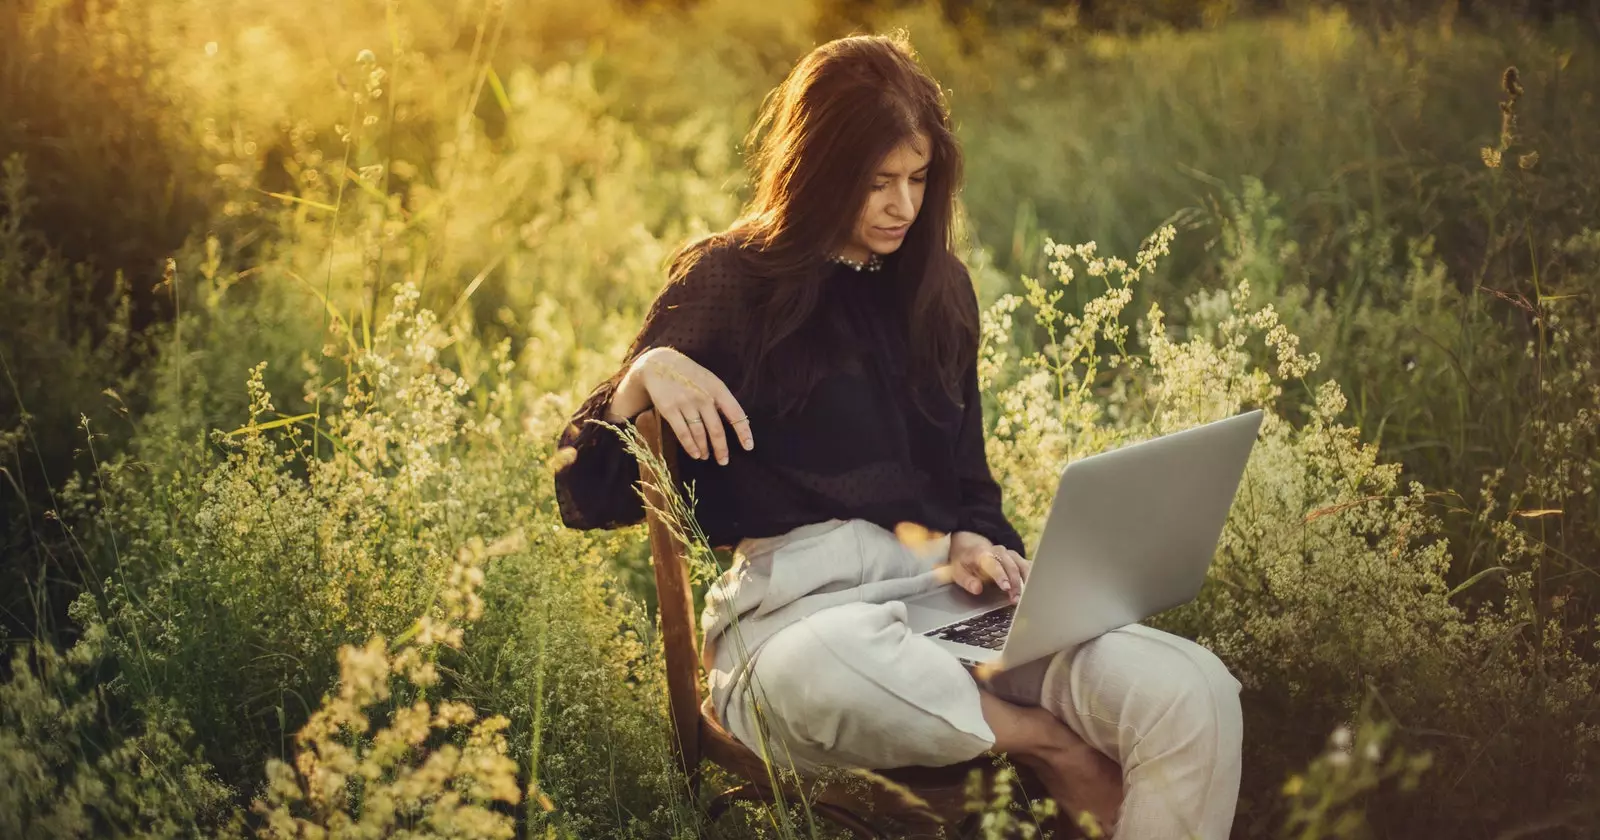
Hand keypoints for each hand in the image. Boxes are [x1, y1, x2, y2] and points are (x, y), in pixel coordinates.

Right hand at [618, 347, 752, 464]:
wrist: (660, 363)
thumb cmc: (691, 375)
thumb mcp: (710, 380)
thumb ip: (722, 399)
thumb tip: (739, 422)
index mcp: (718, 389)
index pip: (736, 413)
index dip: (743, 432)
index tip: (748, 447)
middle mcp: (704, 397)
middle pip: (716, 429)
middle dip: (721, 449)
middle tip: (724, 461)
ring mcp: (686, 403)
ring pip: (699, 434)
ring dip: (705, 449)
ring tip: (707, 456)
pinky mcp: (670, 409)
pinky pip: (683, 433)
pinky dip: (690, 446)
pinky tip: (695, 454)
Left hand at [939, 531, 1029, 602]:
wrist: (971, 545)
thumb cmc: (965, 561)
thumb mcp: (958, 571)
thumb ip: (967, 581)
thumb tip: (977, 589)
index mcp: (983, 553)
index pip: (994, 564)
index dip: (1001, 576)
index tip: (1006, 588)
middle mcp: (999, 551)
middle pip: (1011, 566)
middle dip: (1015, 583)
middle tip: (1016, 599)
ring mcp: (1009, 554)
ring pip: (1021, 565)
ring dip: (1025, 581)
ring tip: (1025, 597)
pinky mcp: (1017, 558)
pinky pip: (1026, 566)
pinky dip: (1031, 577)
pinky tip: (1034, 588)